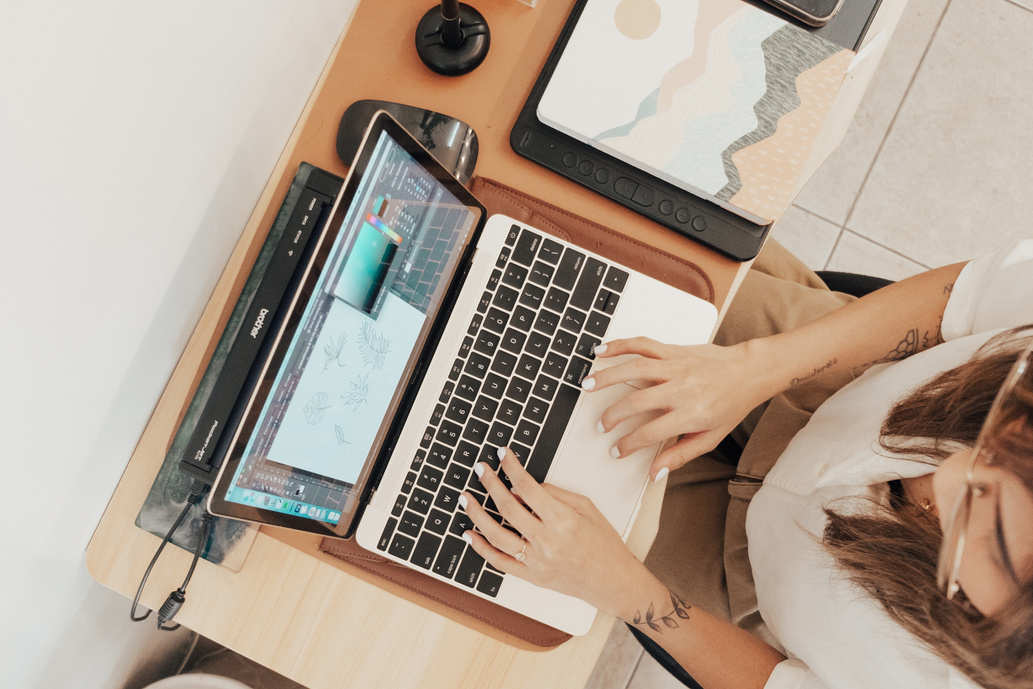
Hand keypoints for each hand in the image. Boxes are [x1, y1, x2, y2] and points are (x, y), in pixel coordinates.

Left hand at [461, 447, 654, 618]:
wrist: (611, 580)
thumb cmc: (603, 544)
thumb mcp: (587, 508)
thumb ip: (555, 494)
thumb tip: (524, 487)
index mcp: (563, 520)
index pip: (527, 487)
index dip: (511, 467)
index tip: (502, 455)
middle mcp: (547, 541)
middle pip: (508, 507)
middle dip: (490, 484)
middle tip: (480, 469)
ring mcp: (536, 561)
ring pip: (496, 535)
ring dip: (477, 514)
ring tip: (466, 498)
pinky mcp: (531, 576)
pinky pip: (499, 562)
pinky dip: (481, 548)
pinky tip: (469, 534)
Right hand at [582, 337, 774, 478]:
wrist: (749, 371)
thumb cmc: (730, 405)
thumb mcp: (710, 438)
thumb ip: (680, 455)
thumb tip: (655, 473)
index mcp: (690, 414)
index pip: (649, 433)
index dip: (628, 444)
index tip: (616, 450)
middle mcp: (681, 388)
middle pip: (636, 402)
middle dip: (612, 415)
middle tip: (601, 425)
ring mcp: (676, 366)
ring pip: (634, 369)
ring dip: (607, 377)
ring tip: (587, 385)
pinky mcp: (674, 350)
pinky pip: (643, 345)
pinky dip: (620, 345)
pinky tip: (602, 350)